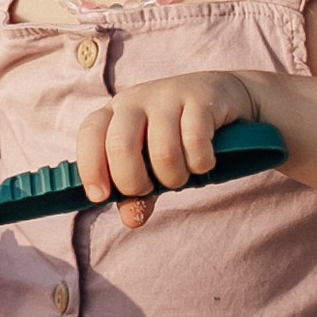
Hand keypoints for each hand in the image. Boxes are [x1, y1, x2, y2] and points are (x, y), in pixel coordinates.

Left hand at [78, 71, 258, 227]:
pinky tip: (204, 161)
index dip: (91, 168)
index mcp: (115, 113)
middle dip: (134, 182)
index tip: (101, 196)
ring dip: (174, 177)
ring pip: (162, 152)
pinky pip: (196, 143)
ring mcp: (168, 96)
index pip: (90, 134)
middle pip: (120, 146)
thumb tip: (132, 219)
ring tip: (182, 175)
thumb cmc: (179, 134)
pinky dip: (200, 164)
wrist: (226, 97)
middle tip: (151, 188)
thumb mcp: (152, 163)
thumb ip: (139, 192)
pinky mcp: (200, 99)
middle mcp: (137, 100)